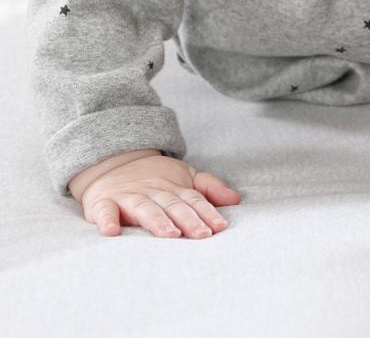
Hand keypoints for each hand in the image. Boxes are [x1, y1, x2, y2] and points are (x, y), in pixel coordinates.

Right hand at [72, 151, 241, 238]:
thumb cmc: (154, 179)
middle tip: (202, 235)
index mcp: (173, 188)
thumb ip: (208, 189)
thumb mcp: (184, 178)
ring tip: (170, 234)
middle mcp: (153, 191)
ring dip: (157, 221)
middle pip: (173, 206)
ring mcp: (128, 196)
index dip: (207, 213)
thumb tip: (236, 199)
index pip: (194, 200)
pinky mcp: (103, 203)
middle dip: (188, 220)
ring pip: (145, 208)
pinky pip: (104, 212)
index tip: (220, 226)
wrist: (112, 164)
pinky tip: (112, 232)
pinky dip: (107, 220)